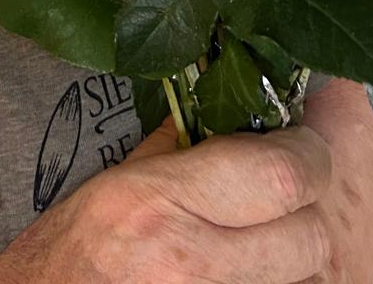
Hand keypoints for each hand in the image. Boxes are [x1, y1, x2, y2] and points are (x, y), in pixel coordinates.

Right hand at [0, 79, 372, 283]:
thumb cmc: (64, 259)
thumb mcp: (115, 185)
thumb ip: (184, 147)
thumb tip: (253, 107)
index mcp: (156, 203)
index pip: (282, 173)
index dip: (309, 152)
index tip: (302, 139)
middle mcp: (187, 265)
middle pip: (308, 236)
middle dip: (307, 212)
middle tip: (290, 194)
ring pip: (304, 280)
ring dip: (295, 261)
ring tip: (264, 241)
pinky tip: (248, 271)